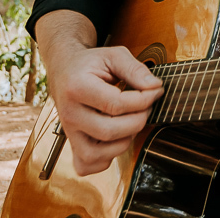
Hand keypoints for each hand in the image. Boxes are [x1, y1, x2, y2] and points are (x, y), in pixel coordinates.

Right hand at [38, 13, 163, 176]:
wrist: (64, 69)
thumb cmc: (91, 63)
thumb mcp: (114, 55)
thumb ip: (135, 69)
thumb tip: (155, 87)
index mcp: (77, 88)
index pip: (116, 104)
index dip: (144, 100)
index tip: (156, 91)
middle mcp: (69, 114)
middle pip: (109, 131)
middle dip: (138, 120)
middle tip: (147, 106)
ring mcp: (68, 132)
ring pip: (98, 154)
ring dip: (125, 140)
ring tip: (132, 120)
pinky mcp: (71, 144)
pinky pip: (88, 164)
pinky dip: (106, 158)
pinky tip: (116, 137)